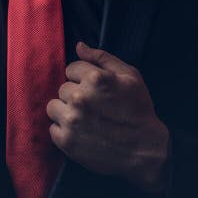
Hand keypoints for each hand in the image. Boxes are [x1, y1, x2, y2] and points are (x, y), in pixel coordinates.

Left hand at [47, 41, 170, 192]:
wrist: (144, 151)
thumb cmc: (139, 110)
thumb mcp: (129, 76)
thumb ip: (102, 57)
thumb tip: (79, 46)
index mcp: (95, 78)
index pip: (71, 69)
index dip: (84, 78)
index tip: (96, 90)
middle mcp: (80, 97)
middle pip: (63, 88)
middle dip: (75, 94)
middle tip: (93, 106)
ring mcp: (71, 120)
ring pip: (53, 106)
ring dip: (66, 111)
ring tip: (84, 119)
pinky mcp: (67, 141)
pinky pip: (53, 129)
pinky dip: (64, 131)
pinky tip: (81, 132)